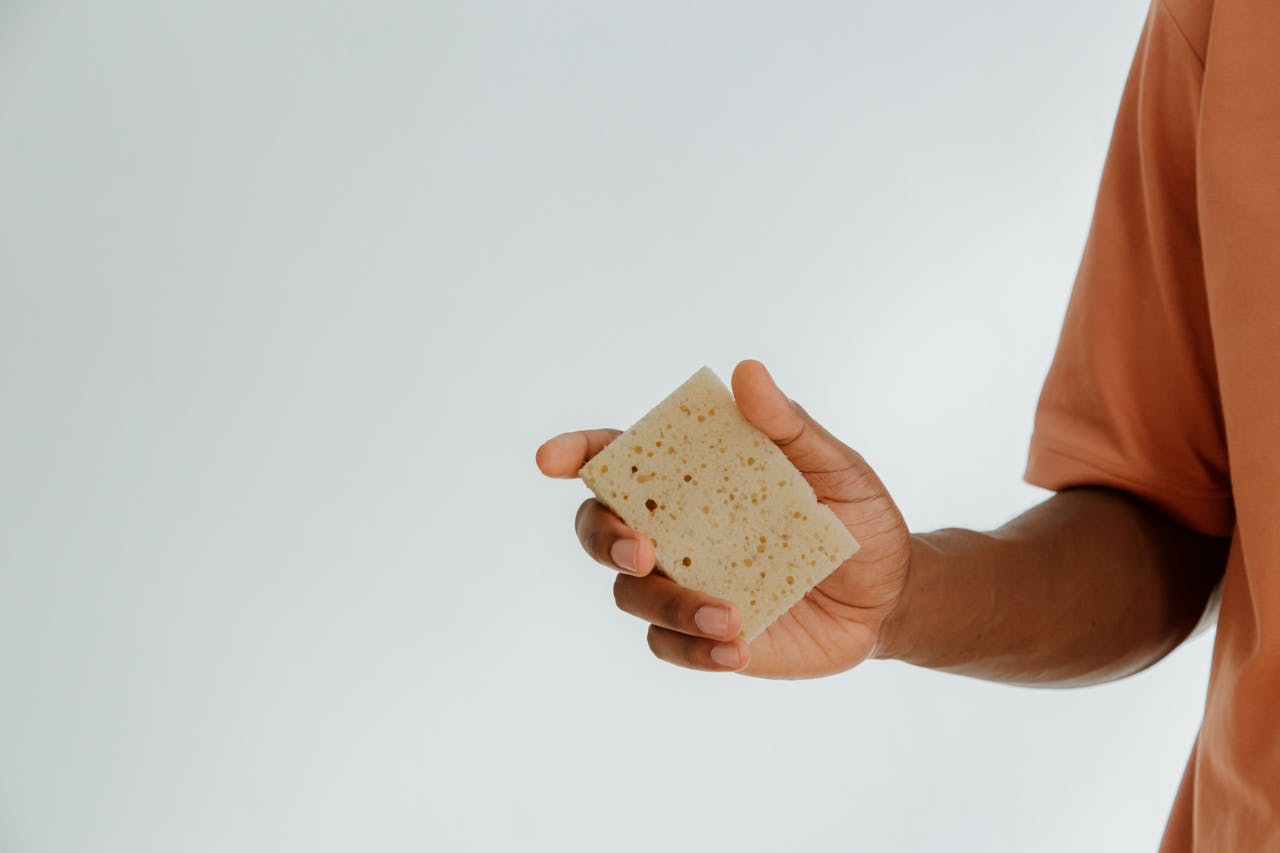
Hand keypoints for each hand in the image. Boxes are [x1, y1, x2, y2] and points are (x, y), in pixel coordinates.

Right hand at [536, 359, 910, 678]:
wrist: (889, 597)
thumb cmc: (856, 519)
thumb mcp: (836, 468)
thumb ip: (789, 427)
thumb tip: (748, 373)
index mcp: (691, 476)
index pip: (618, 459)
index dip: (577, 453)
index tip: (552, 459)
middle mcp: (672, 528)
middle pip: (599, 529)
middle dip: (604, 538)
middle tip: (644, 550)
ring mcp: (682, 583)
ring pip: (630, 596)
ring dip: (668, 605)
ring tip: (727, 616)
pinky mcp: (700, 636)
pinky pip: (668, 646)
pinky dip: (693, 649)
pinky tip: (736, 648)